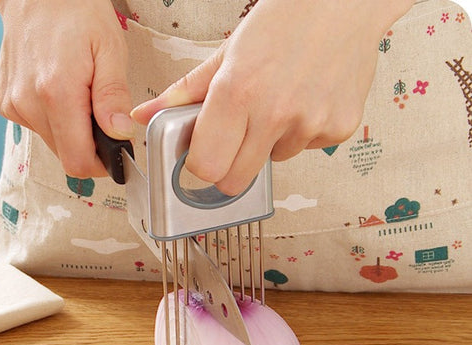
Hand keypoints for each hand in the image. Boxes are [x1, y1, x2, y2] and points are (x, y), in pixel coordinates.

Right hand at [0, 0, 133, 176]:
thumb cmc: (76, 13)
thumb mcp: (110, 50)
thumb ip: (114, 97)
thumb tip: (119, 134)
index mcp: (56, 93)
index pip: (78, 162)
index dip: (101, 165)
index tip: (115, 152)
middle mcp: (28, 103)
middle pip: (67, 156)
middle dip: (90, 145)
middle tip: (101, 114)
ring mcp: (14, 105)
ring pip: (54, 144)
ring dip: (73, 131)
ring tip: (80, 95)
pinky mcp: (8, 104)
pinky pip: (40, 129)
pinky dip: (57, 120)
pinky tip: (61, 93)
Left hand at [132, 0, 413, 194]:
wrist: (345, 3)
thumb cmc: (285, 20)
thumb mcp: (226, 53)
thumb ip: (184, 92)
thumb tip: (144, 115)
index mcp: (238, 92)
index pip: (207, 167)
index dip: (202, 165)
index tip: (204, 154)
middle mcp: (275, 113)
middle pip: (236, 181)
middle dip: (230, 166)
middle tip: (237, 138)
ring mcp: (310, 124)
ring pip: (274, 161)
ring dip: (270, 141)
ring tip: (280, 101)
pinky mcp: (339, 129)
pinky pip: (306, 149)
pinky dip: (302, 133)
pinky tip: (306, 100)